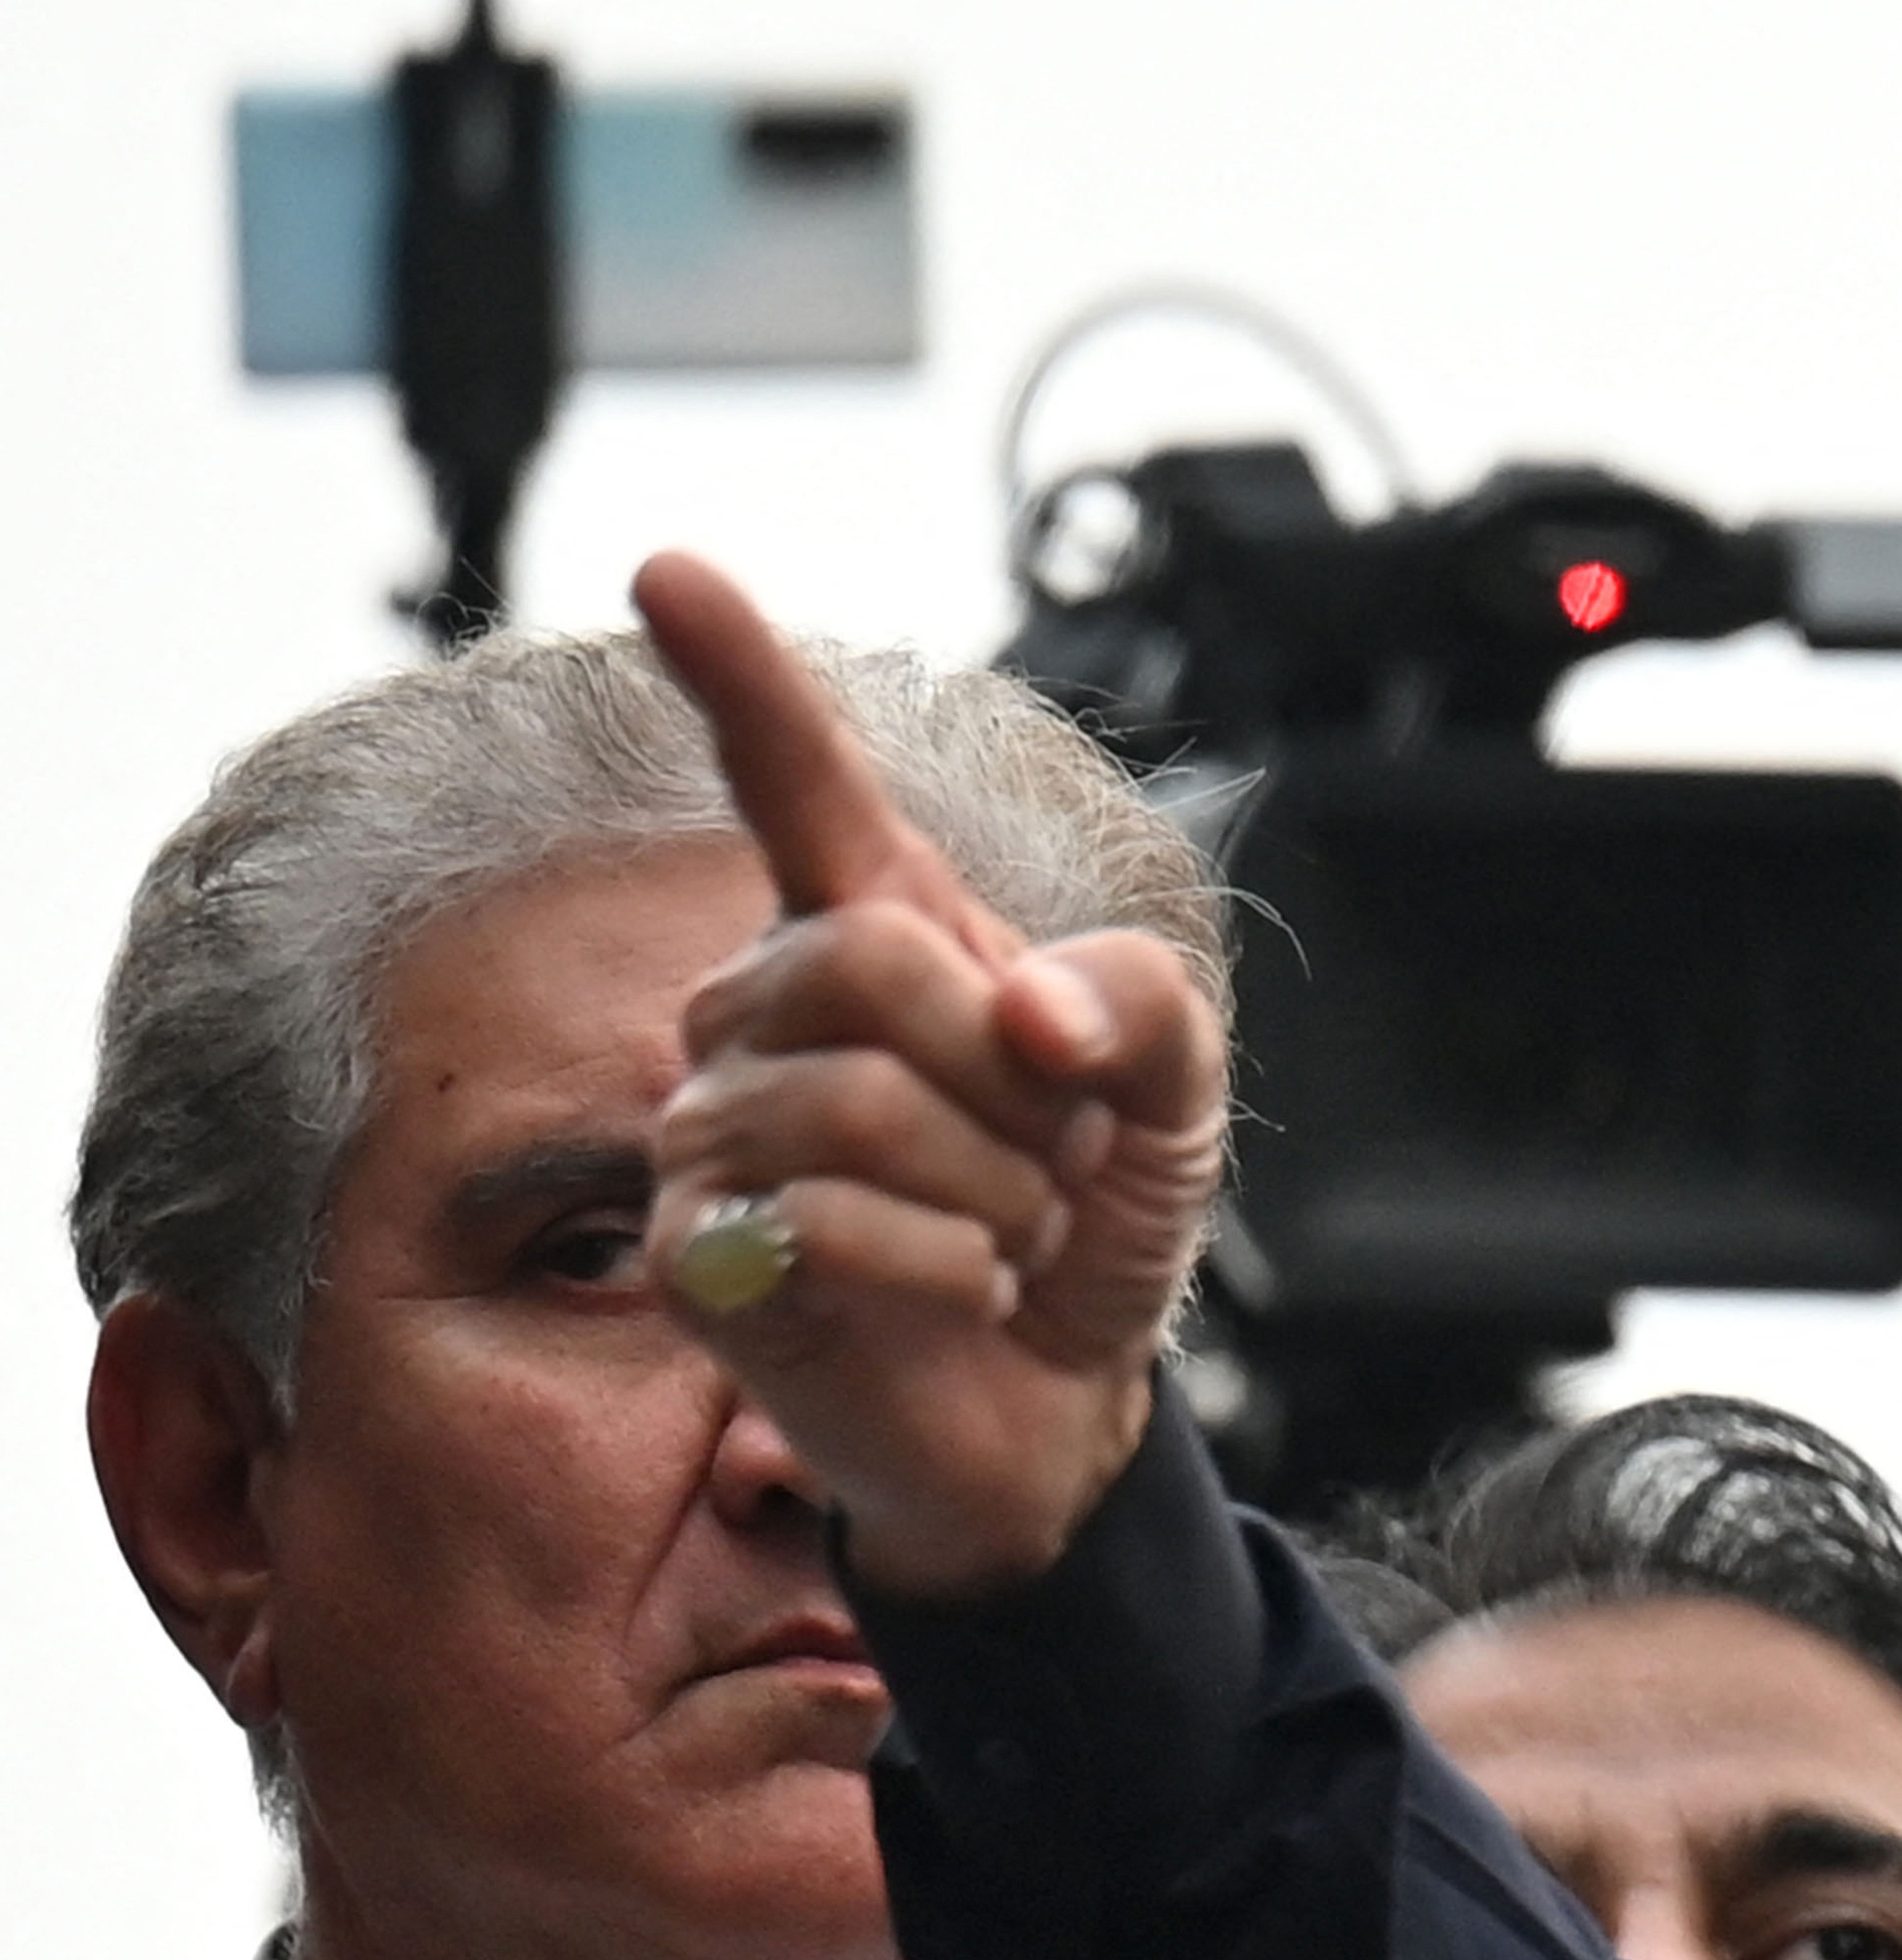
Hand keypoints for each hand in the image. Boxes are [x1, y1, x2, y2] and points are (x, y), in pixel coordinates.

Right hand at [633, 552, 1225, 1598]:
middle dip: (1007, 1072)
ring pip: (853, 1103)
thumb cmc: (1089, 1211)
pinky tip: (967, 1286)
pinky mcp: (703, 1257)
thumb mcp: (1171, 1082)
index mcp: (875, 931)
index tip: (671, 570)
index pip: (794, 782)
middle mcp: (764, 1012)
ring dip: (995, 1186)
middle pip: (860, 959)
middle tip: (1052, 1153)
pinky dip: (947, 1266)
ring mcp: (713, 1132)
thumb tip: (1031, 1014)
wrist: (1064, 1389)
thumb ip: (1139, 998)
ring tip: (1010, 1228)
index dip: (739, 676)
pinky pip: (824, 1225)